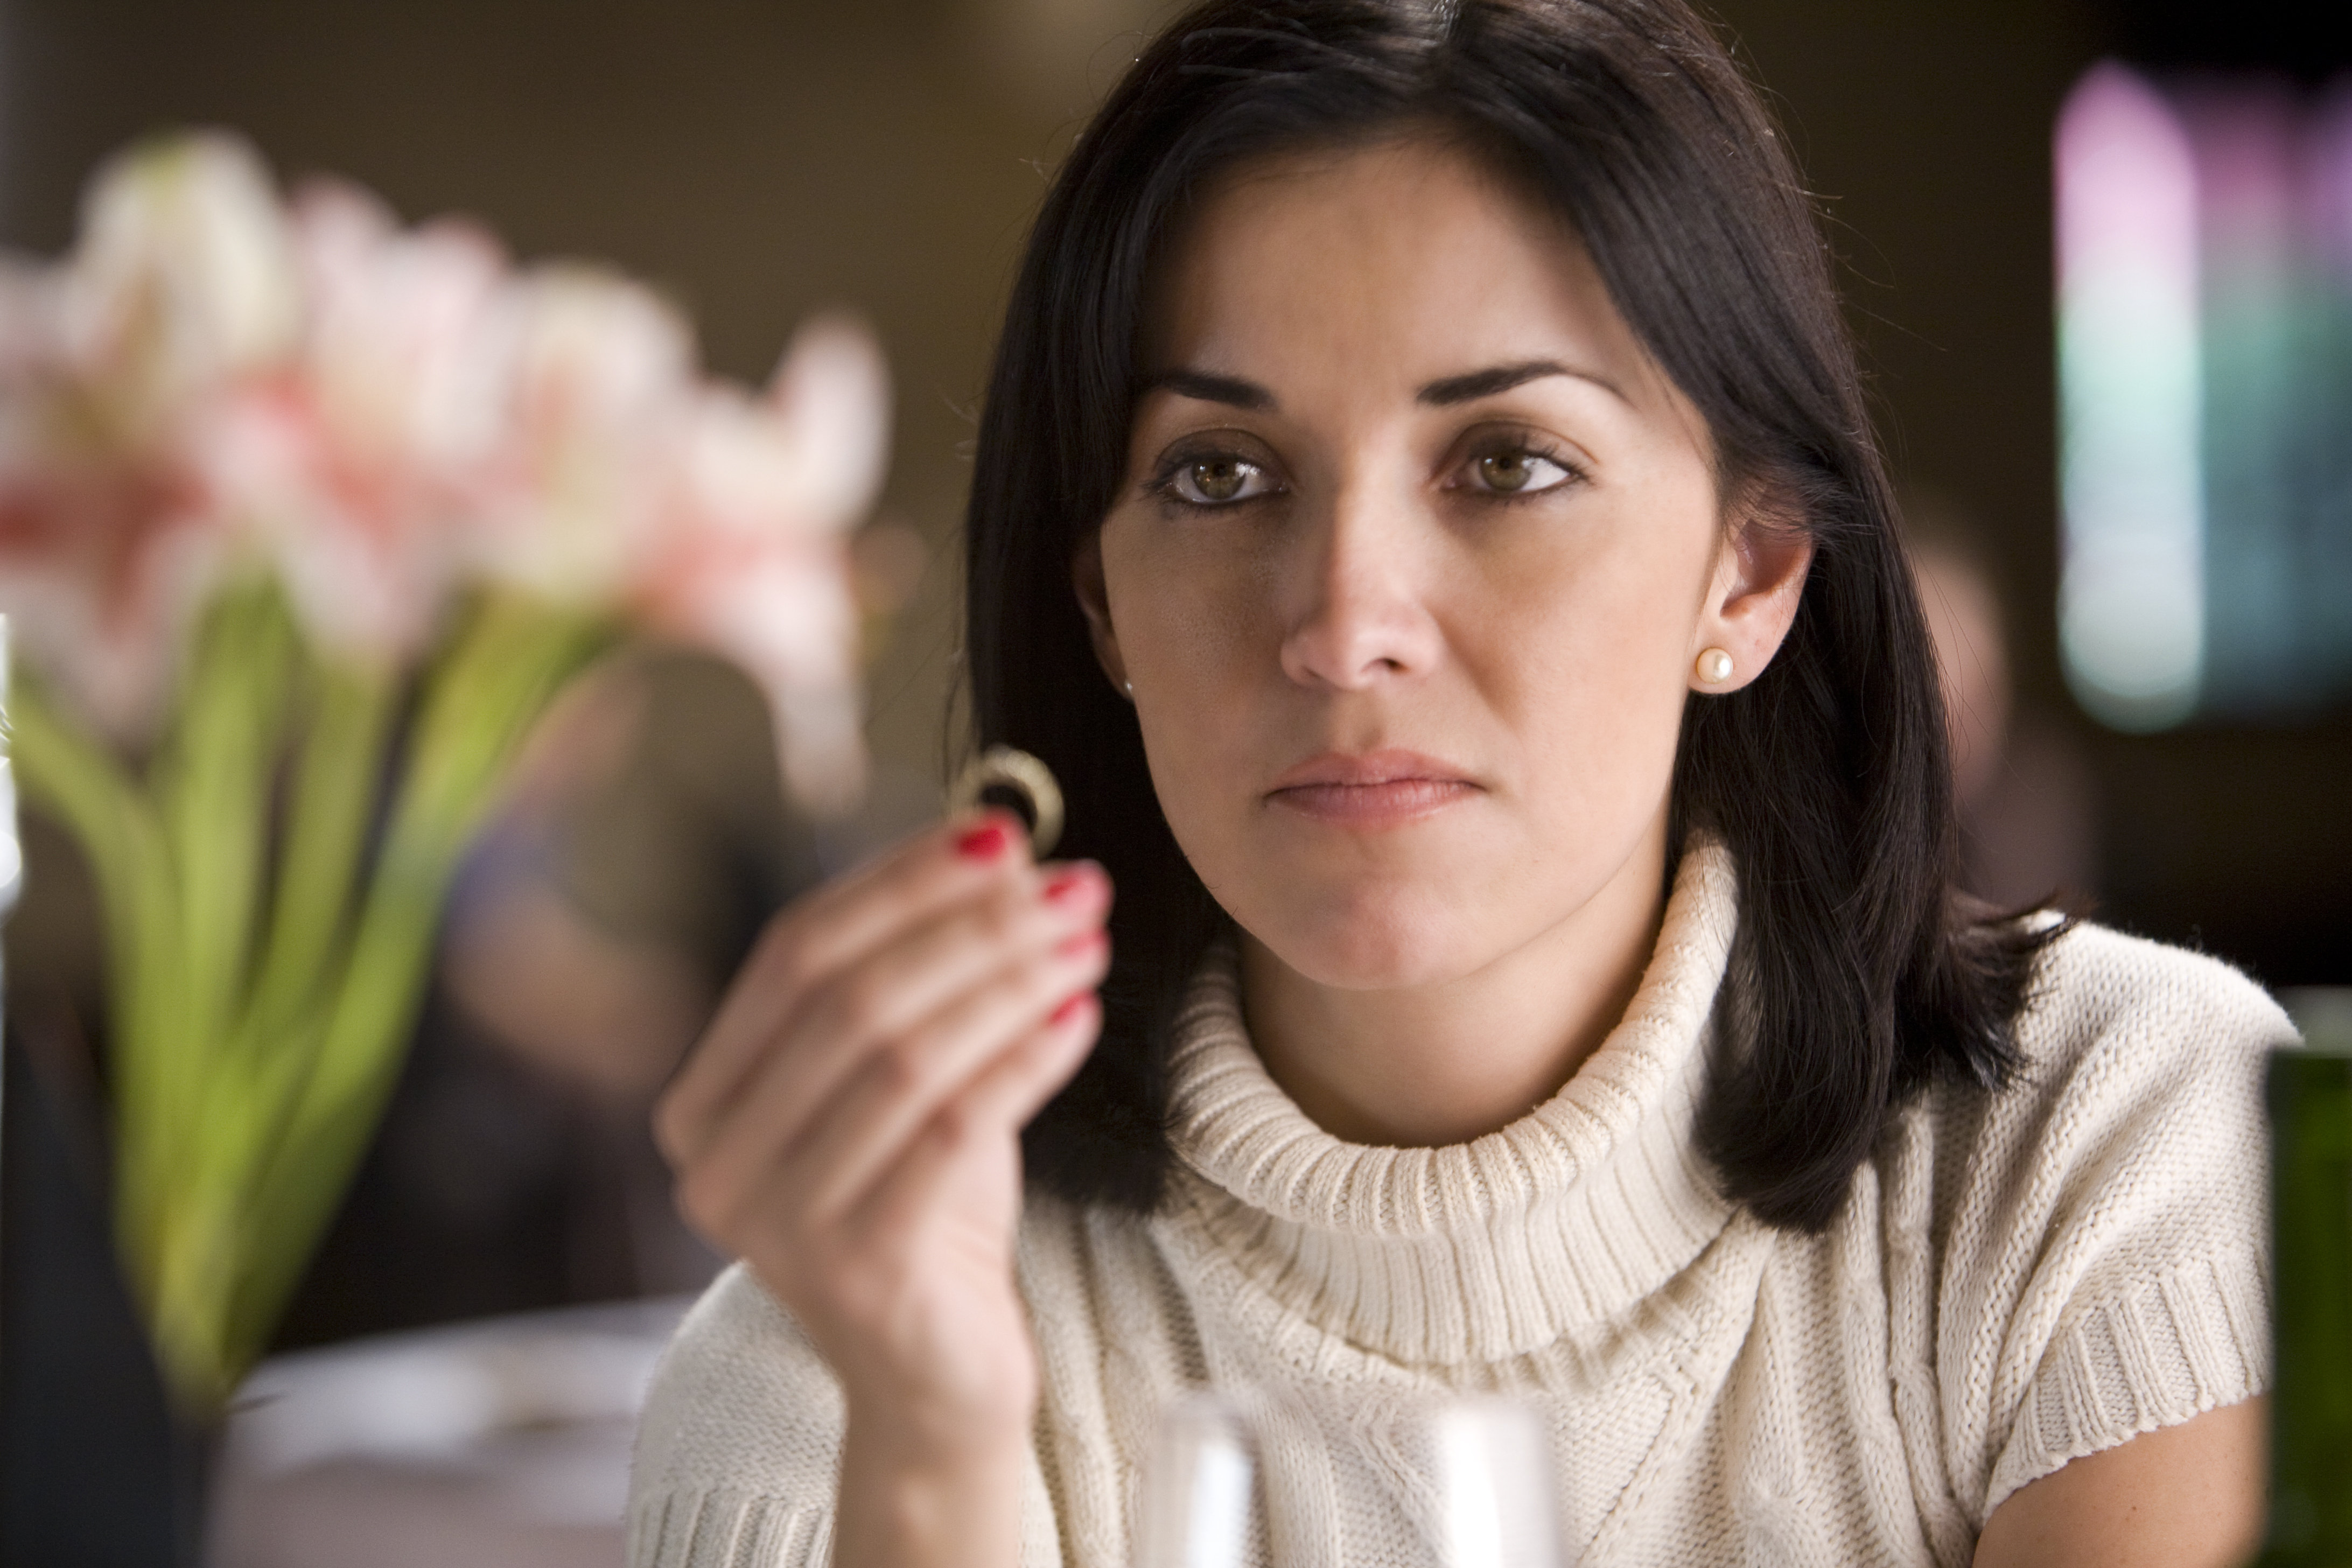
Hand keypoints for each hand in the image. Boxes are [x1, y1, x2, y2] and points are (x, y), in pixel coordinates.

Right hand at [655, 812, 1108, 1488]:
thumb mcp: (912, 1078)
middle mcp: (716, 1160)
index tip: (1001, 832)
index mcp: (707, 1097)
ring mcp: (776, 1224)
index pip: (796, 950)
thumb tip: (1005, 843)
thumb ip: (927, 974)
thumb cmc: (924, 1205)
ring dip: (1010, 982)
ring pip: (902, 1057)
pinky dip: (1024, 1060)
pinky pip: (952, 1129)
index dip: (898, 881)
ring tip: (1090, 940)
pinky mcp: (855, 1270)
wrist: (937, 1374)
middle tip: (1073, 886)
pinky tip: (1081, 1016)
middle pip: (849, 996)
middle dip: (970, 925)